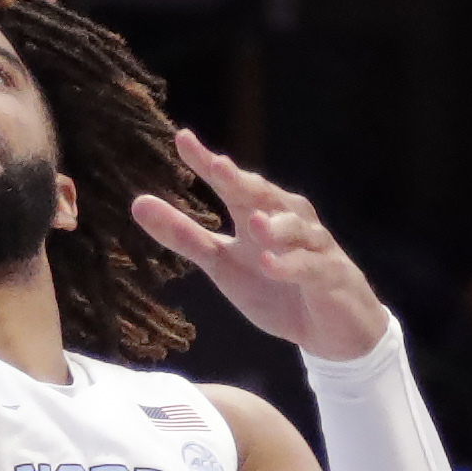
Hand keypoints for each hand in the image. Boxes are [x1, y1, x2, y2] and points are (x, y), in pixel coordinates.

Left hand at [129, 130, 389, 360]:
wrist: (333, 331)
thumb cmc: (277, 289)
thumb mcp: (223, 264)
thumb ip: (185, 236)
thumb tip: (138, 203)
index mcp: (260, 214)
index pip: (232, 184)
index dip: (208, 163)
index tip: (183, 139)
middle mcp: (290, 222)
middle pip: (267, 196)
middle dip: (244, 182)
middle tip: (218, 166)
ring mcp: (314, 249)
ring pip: (297, 229)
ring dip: (276, 225)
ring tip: (253, 222)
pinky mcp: (331, 277)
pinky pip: (311, 268)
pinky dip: (291, 265)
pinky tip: (271, 263)